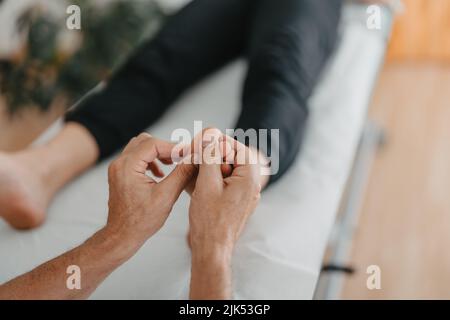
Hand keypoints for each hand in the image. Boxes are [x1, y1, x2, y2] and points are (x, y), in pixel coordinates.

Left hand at [105, 133, 194, 251]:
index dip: (174, 147)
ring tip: (173, 163)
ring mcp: (118, 168)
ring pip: (140, 147)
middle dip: (165, 147)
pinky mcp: (120, 174)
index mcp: (128, 167)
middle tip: (182, 157)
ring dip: (157, 152)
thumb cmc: (141, 221)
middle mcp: (119, 164)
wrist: (122, 236)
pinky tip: (161, 173)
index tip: (189, 153)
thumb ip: (182, 174)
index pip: (153, 144)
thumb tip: (195, 159)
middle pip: (146, 141)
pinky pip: (136, 157)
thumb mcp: (166, 196)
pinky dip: (150, 159)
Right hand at [188, 130, 261, 257]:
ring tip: (196, 168)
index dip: (220, 143)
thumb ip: (210, 157)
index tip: (204, 142)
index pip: (239, 148)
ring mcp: (246, 195)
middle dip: (215, 155)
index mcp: (249, 178)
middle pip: (235, 159)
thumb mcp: (207, 183)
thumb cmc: (210, 220)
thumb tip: (211, 135)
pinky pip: (227, 183)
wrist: (212, 249)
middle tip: (197, 155)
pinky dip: (214, 179)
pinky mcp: (237, 202)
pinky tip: (200, 182)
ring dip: (213, 167)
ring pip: (230, 171)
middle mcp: (252, 186)